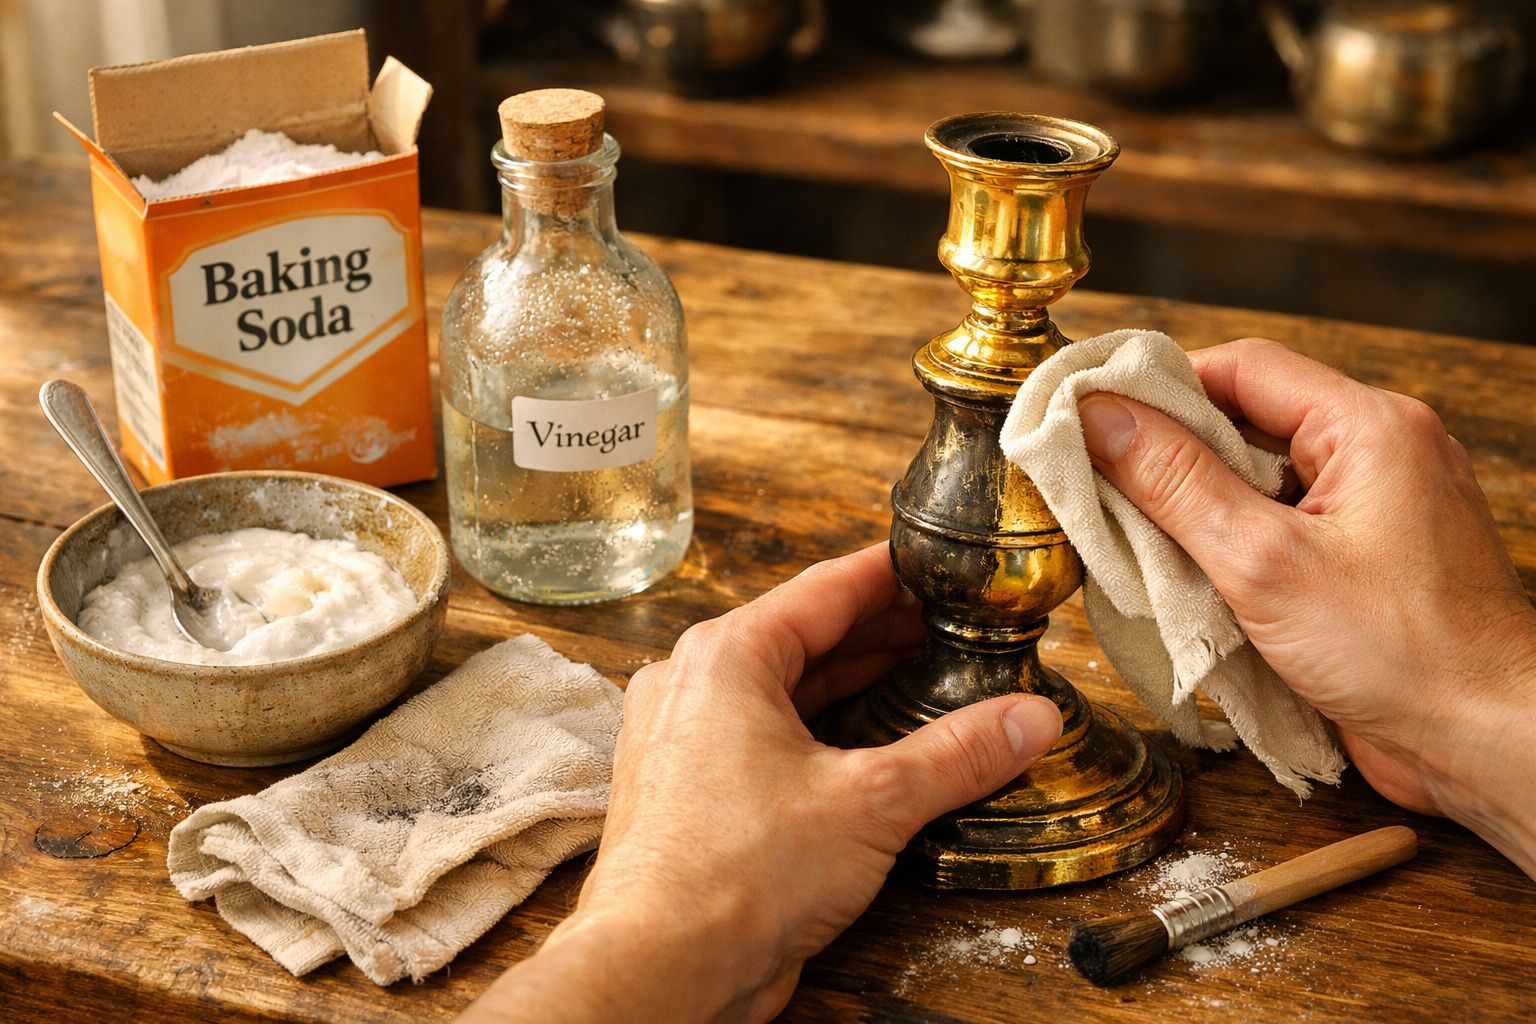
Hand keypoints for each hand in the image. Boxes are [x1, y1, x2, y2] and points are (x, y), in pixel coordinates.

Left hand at [455, 543, 1062, 1022]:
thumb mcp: (871, 802)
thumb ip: (956, 755)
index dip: (891, 575)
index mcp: (726, 658)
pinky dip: (824, 736)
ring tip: (927, 681)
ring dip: (855, 688)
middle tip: (952, 628)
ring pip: (787, 694)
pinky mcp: (696, 795)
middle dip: (882, 636)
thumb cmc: (735, 874)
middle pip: (806, 640)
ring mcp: (689, 742)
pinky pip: (769, 742)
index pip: (825, 590)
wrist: (659, 970)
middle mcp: (696, 687)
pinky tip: (875, 751)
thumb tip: (1030, 720)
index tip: (938, 563)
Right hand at [1076, 337, 1535, 876]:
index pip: (1240, 367)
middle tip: (1095, 479)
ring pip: (1257, 477)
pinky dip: (1226, 544)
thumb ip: (1175, 483)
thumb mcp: (1263, 562)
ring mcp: (1373, 507)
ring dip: (1193, 504)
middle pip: (1246, 419)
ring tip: (1130, 533)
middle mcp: (1378, 452)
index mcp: (1369, 426)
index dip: (1158, 386)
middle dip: (1168, 450)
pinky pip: (1278, 525)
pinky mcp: (1364, 559)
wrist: (1489, 746)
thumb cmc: (1404, 655)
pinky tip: (1184, 576)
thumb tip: (1099, 417)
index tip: (1089, 415)